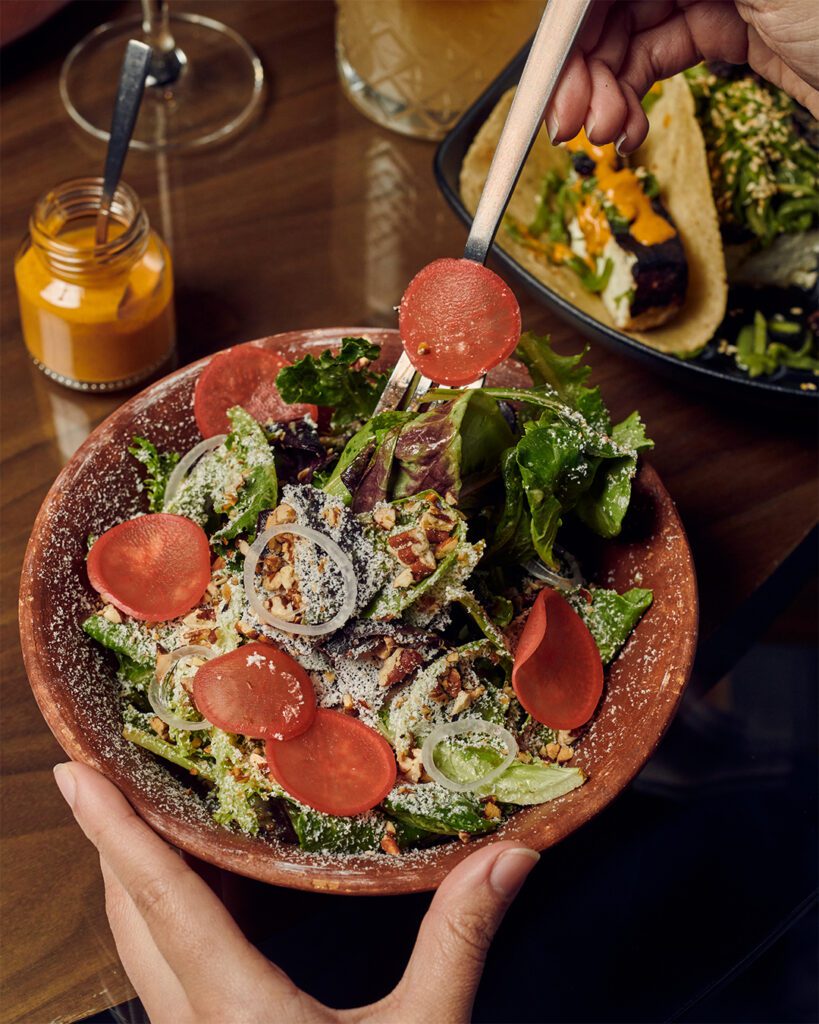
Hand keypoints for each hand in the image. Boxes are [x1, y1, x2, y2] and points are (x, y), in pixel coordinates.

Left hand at [53, 762, 539, 1023]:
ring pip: (142, 941)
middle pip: (132, 914)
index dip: (118, 832)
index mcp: (237, 1011)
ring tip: (154, 803)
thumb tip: (510, 857)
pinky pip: (170, 964)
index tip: (77, 777)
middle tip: (114, 766)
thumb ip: (458, 941)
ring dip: (139, 872)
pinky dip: (174, 906)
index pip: (165, 902)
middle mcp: (196, 1022)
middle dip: (116, 837)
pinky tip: (211, 877)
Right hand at [548, 0, 818, 151]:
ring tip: (603, 135)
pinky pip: (660, 56)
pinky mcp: (734, 27)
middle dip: (581, 64)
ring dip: (602, 90)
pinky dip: (633, 95)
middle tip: (569, 122)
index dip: (568, 25)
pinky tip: (627, 127)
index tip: (544, 76)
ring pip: (629, 31)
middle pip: (611, 1)